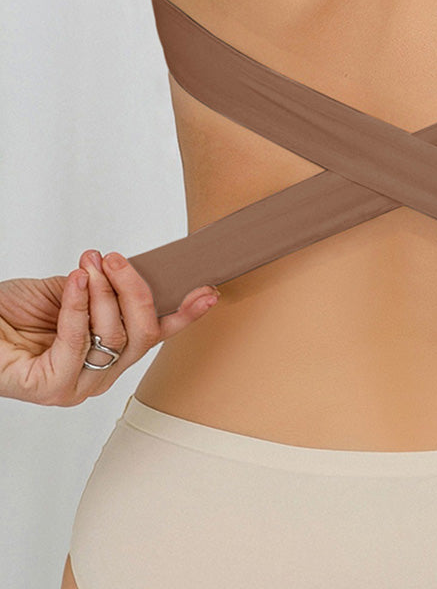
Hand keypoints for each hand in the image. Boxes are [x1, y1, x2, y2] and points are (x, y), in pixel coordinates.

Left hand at [0, 249, 219, 406]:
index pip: (156, 335)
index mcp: (110, 355)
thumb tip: (131, 268)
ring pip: (116, 336)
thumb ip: (104, 288)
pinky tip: (75, 282)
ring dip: (102, 292)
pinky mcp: (52, 389)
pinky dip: (79, 306)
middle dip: (135, 289)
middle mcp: (99, 376)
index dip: (184, 314)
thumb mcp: (73, 290)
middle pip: (143, 333)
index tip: (206, 290)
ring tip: (85, 266)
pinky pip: (79, 343)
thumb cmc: (13, 312)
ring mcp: (78, 387)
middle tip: (115, 258)